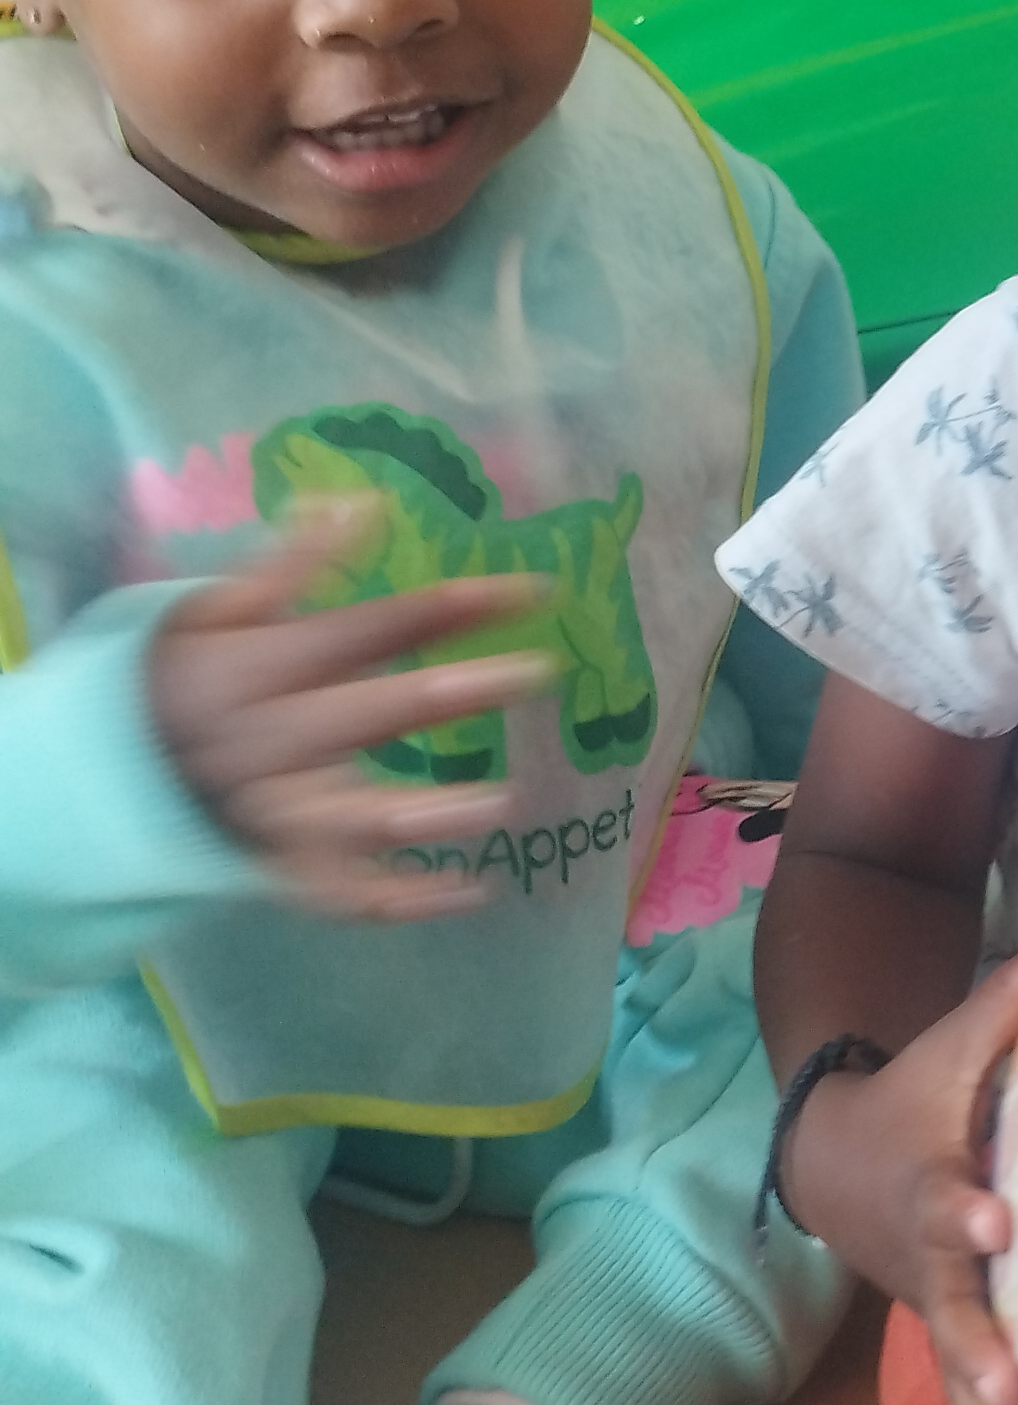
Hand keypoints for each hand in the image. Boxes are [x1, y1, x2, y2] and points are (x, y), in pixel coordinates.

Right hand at [145, 504, 554, 919]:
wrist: (92, 776)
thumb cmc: (174, 679)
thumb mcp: (211, 612)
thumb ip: (288, 565)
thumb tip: (359, 501)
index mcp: (254, 668)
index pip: (366, 629)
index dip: (448, 608)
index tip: (530, 590)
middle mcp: (264, 742)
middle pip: (366, 716)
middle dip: (450, 695)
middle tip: (538, 674)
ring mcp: (269, 812)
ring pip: (348, 822)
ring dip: (422, 817)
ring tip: (497, 804)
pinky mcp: (273, 866)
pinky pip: (338, 895)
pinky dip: (399, 903)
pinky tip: (468, 893)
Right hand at [782, 927, 1017, 1404]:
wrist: (835, 1160)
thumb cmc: (915, 1094)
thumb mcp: (954, 1044)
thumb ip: (1010, 999)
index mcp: (933, 1180)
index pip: (947, 1195)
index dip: (966, 1209)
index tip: (995, 1222)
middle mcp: (929, 1255)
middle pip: (950, 1307)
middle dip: (978, 1349)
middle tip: (1007, 1393)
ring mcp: (934, 1304)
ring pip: (960, 1372)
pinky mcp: (949, 1337)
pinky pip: (973, 1401)